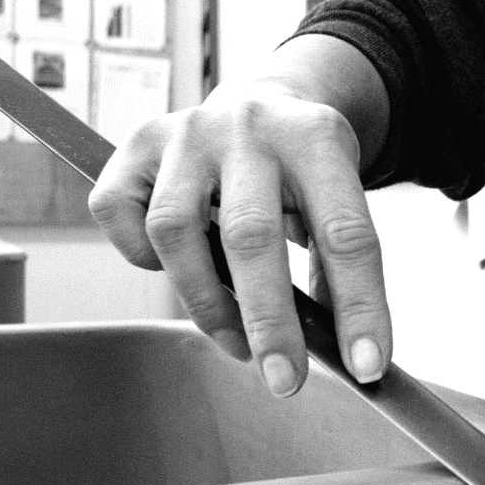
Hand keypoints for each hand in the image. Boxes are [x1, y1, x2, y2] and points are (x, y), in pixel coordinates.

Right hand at [89, 35, 392, 396]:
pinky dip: (139, 254)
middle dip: (270, 321)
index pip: (345, 231)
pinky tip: (175, 268)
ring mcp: (186, 132)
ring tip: (237, 342)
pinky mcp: (137, 143)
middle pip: (251, 235)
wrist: (261, 101)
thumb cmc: (302, 174)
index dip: (359, 305)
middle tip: (286, 382)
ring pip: (174, 230)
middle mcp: (249, 126)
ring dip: (206, 303)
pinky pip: (119, 213)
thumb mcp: (337, 201)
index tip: (366, 368)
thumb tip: (341, 353)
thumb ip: (336, 267)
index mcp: (317, 137)